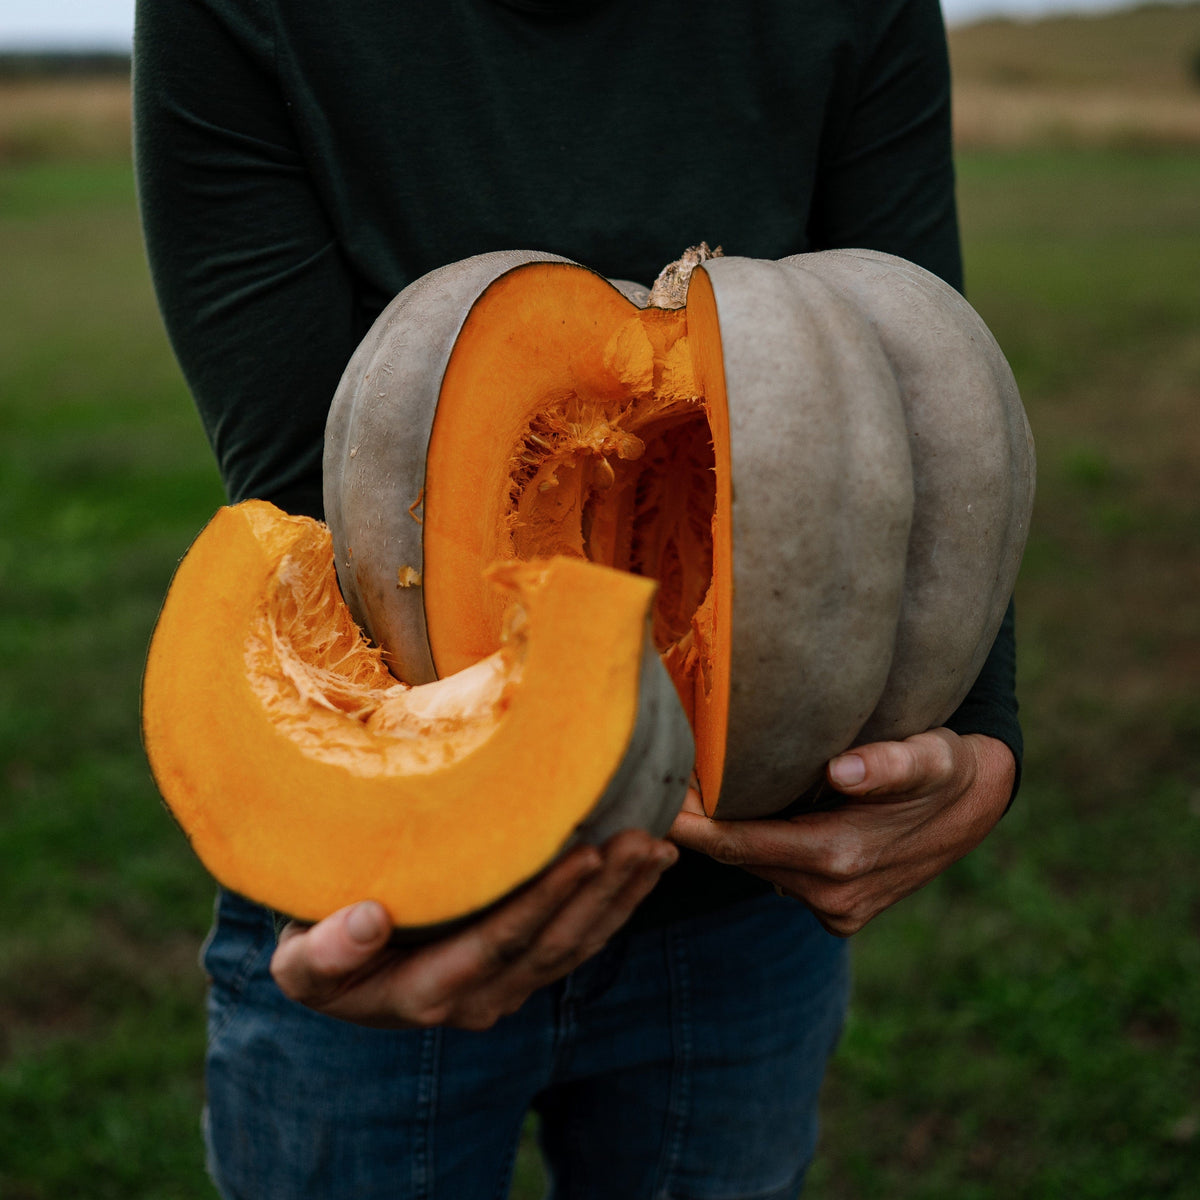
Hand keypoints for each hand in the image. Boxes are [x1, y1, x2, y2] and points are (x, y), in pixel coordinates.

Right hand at [269, 830, 676, 1030]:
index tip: (587, 853)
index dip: (546, 900)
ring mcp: (508, 987)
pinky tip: (645, 869)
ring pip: (577, 945)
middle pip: (554, 944)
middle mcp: (480, 997)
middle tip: (642, 840)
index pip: (501, 942)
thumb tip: (370, 921)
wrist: (336, 969)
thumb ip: (326, 953)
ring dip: (621, 897)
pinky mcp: (524, 970)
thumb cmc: (319, 952)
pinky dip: (617, 906)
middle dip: (603, 892)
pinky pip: (580, 943)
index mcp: (429, 992)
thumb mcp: (300, 961)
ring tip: (656, 848)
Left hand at [669, 730, 1013, 936]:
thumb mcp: (930, 755)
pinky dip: (756, 849)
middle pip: (737, 857)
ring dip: (723, 837)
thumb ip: (889, 763)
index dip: (688, 823)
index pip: (737, 844)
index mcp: (839, 858)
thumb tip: (843, 770)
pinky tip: (738, 813)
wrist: (978, 807)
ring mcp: (835, 912)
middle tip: (653, 781)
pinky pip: (778, 876)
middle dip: (694, 826)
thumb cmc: (945, 768)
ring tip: (683, 792)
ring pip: (755, 868)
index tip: (649, 796)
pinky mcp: (840, 913)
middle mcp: (831, 895)